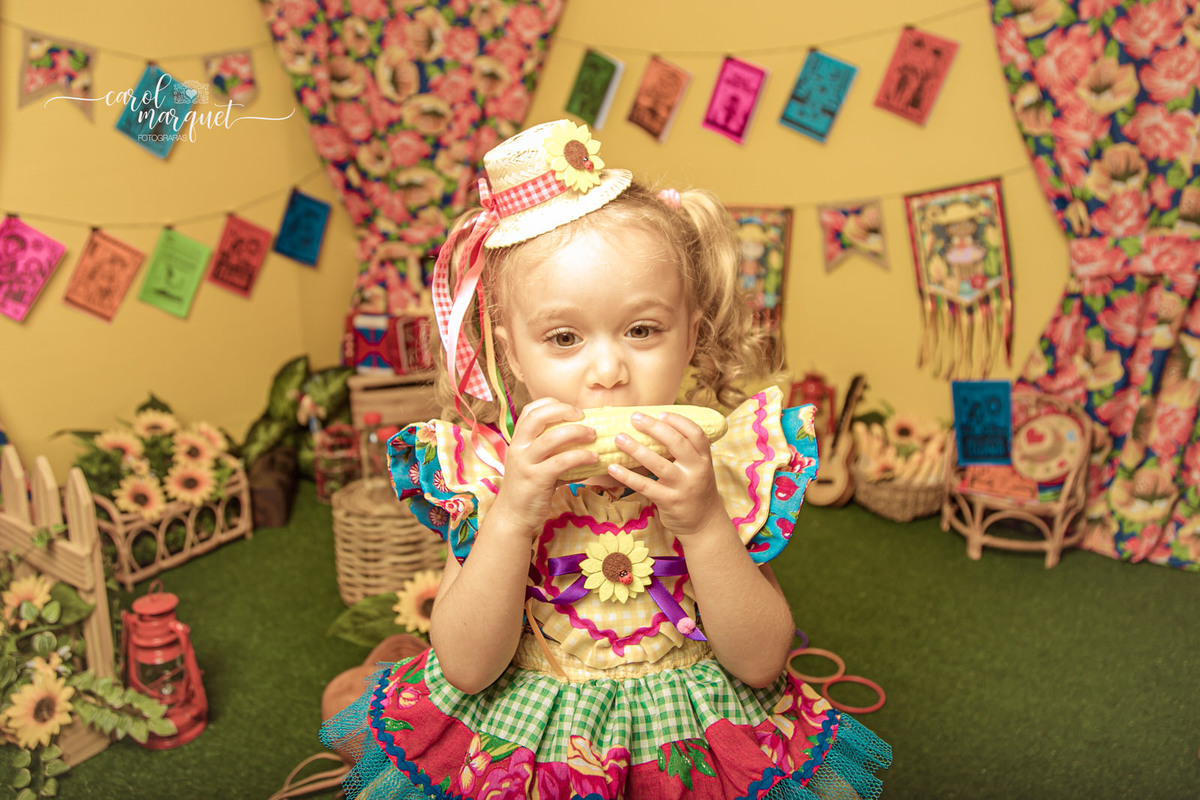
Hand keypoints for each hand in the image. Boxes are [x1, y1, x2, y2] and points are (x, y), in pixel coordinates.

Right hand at [488, 398, 596, 537]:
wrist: (513, 516)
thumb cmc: (530, 488)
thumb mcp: (535, 463)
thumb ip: (552, 450)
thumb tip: (586, 438)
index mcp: (518, 440)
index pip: (530, 410)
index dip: (551, 404)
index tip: (571, 409)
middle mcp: (518, 447)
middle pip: (538, 417)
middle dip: (563, 410)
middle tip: (583, 415)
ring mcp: (525, 463)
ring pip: (551, 438)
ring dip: (576, 432)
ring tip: (593, 434)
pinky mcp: (536, 479)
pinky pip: (561, 462)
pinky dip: (580, 456)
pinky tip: (593, 458)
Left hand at [607, 411, 728, 537]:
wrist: (704, 524)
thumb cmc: (694, 490)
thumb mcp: (697, 469)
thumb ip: (683, 452)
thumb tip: (654, 427)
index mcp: (704, 459)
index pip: (695, 433)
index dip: (678, 420)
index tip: (659, 413)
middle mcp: (697, 470)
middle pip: (677, 443)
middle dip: (654, 427)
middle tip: (635, 418)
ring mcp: (683, 487)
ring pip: (657, 463)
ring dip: (636, 449)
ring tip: (619, 438)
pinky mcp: (669, 501)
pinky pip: (645, 486)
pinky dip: (627, 476)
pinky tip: (613, 468)